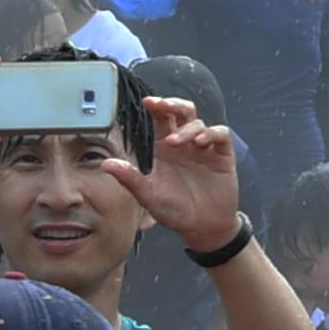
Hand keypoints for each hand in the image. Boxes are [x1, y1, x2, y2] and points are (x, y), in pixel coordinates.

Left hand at [99, 102, 243, 250]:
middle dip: (174, 104)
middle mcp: (184, 144)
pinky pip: (221, 134)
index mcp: (165, 149)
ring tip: (177, 142)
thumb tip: (105, 164)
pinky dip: (212, 133)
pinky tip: (202, 142)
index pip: (161, 119)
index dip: (157, 107)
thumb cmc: (174, 210)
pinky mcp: (222, 155)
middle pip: (183, 112)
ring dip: (187, 128)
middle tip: (164, 105)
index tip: (148, 102)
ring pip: (199, 122)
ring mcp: (205, 148)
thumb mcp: (148, 195)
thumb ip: (130, 178)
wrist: (202, 227)